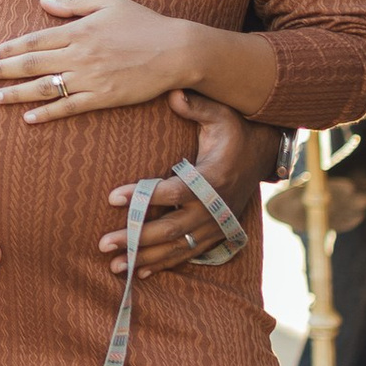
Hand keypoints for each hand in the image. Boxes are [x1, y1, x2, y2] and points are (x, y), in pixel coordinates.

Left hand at [0, 0, 190, 120]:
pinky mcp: (103, 97)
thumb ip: (73, 2)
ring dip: (15, 94)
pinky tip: (28, 118)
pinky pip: (69, 107)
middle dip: (0, 70)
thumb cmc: (144, 22)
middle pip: (31, 64)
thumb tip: (42, 1)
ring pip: (44, 88)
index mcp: (78, 29)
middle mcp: (79, 54)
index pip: (34, 39)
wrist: (176, 49)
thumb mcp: (109, 1)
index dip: (8, 48)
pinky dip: (47, 113)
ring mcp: (90, 77)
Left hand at [101, 93, 268, 273]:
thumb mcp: (222, 114)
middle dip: (136, 238)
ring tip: (114, 266)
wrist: (262, 157)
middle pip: (171, 229)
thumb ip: (197, 106)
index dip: (143, 196)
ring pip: (176, 248)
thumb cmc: (234, 132)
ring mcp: (215, 225)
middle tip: (103, 243)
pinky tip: (139, 272)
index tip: (111, 197)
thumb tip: (173, 92)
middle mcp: (214, 208)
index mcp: (212, 179)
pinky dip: (163, 264)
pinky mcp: (215, 234)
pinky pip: (187, 254)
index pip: (173, 191)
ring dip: (144, 258)